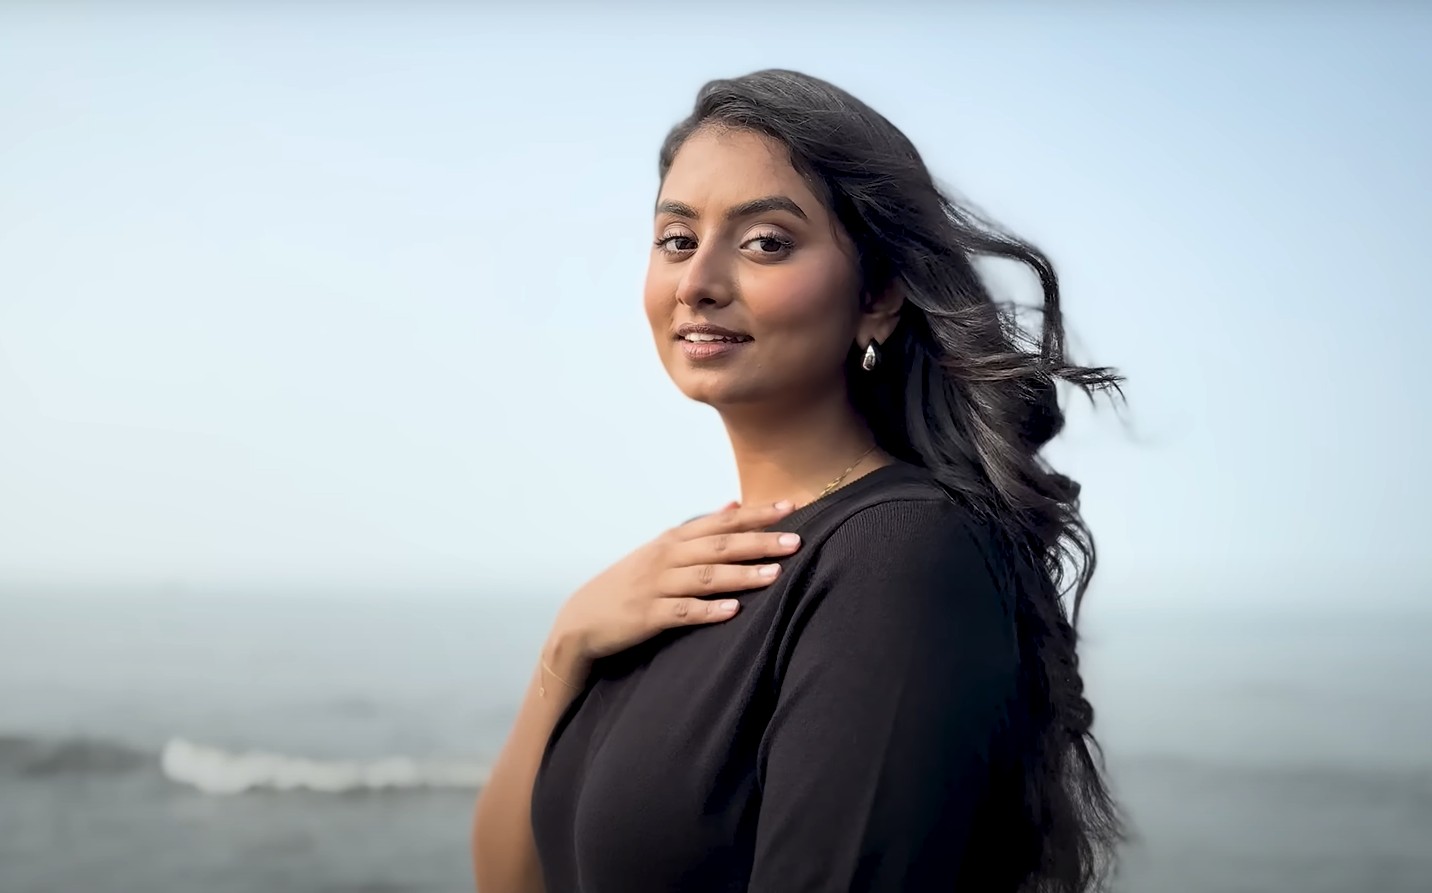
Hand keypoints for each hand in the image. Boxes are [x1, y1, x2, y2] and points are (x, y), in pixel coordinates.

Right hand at [546, 500, 801, 681]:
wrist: (582, 619)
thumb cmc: (629, 583)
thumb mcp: (660, 549)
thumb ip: (699, 529)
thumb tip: (733, 505)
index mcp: (672, 540)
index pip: (721, 522)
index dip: (756, 515)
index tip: (790, 507)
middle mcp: (666, 558)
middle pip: (718, 546)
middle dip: (758, 542)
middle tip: (795, 540)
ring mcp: (656, 586)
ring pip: (705, 577)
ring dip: (740, 575)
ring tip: (774, 575)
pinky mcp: (648, 616)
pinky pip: (682, 612)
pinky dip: (708, 611)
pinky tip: (733, 611)